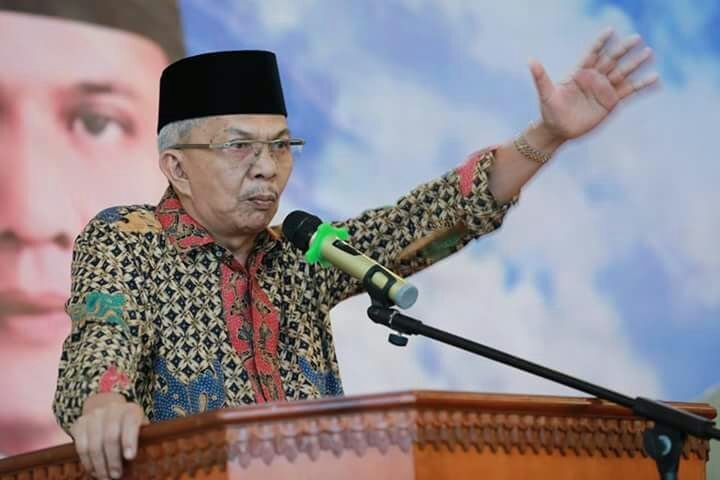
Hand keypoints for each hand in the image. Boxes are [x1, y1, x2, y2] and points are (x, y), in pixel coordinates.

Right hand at [70, 394, 147, 479]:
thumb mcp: (139, 427)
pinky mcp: (79, 424)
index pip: (130, 423)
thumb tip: (145, 462)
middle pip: (110, 437)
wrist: (106, 409)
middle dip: (113, 460)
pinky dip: (87, 462)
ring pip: (93, 444)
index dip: (129, 440)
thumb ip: (142, 440)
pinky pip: (81, 447)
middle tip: (116, 475)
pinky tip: (94, 471)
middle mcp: (111, 410)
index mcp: (130, 410)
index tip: (130, 457)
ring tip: (105, 477)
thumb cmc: (128, 425)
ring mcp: (93, 416)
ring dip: (99, 465)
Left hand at [530, 28, 658, 141]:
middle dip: (623, 49)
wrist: (558, 130)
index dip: (600, 43)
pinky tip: (654, 78)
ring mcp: (604, 89)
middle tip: (636, 38)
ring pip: (622, 73)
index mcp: (579, 73)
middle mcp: (594, 78)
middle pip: (611, 60)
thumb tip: (530, 60)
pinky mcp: (611, 102)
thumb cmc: (550, 111)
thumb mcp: (546, 94)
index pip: (592, 54)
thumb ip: (541, 77)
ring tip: (649, 52)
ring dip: (635, 63)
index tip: (610, 31)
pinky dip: (641, 85)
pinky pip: (629, 92)